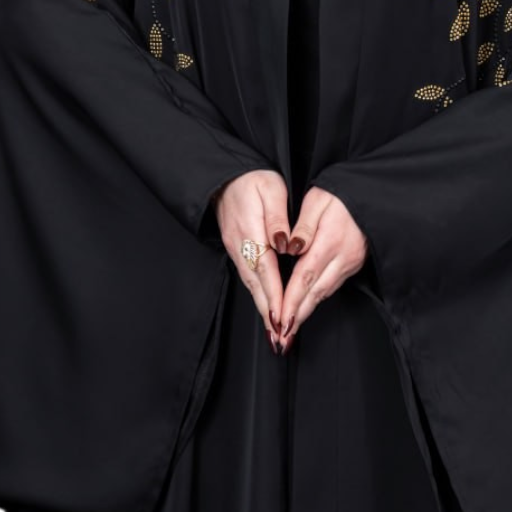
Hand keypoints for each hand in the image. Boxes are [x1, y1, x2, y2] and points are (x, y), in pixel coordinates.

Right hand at [212, 168, 292, 353]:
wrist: (226, 175)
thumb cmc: (253, 179)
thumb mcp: (270, 190)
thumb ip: (278, 218)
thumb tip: (285, 243)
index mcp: (250, 230)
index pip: (265, 268)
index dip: (274, 294)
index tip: (283, 315)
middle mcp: (239, 244)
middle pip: (255, 284)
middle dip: (268, 312)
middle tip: (280, 337)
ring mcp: (235, 248)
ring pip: (250, 284)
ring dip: (262, 308)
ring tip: (274, 331)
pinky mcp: (235, 249)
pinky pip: (247, 277)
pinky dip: (257, 295)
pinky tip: (265, 307)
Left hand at [277, 186, 367, 347]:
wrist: (372, 193)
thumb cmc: (341, 193)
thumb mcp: (317, 199)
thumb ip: (302, 225)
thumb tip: (289, 246)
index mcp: (329, 242)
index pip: (304, 278)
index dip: (291, 301)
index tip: (279, 320)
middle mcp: (342, 258)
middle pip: (315, 293)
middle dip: (297, 317)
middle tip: (282, 338)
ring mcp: (351, 263)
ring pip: (324, 293)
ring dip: (307, 311)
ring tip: (290, 328)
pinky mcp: (355, 263)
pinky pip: (332, 285)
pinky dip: (318, 298)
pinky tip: (307, 306)